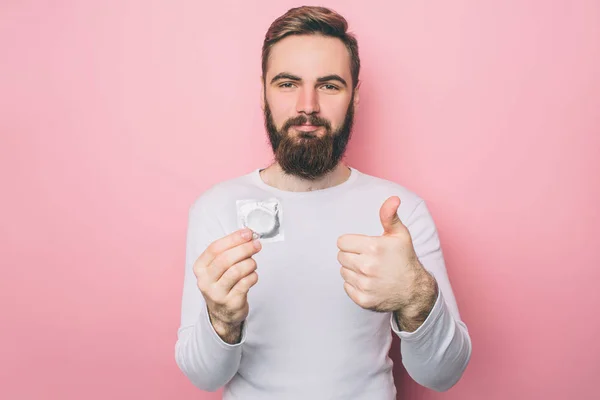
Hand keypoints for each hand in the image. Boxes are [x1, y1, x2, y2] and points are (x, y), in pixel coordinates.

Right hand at [193, 228, 261, 341]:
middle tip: (256, 245)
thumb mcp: (218, 267)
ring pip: (236, 271)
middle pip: (225, 259)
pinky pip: (245, 284)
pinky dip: (253, 276)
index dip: (233, 239)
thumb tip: (247, 235)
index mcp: (200, 268)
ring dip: (250, 263)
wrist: (222, 313)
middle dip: (244, 249)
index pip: (214, 248)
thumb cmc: (223, 283)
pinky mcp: (230, 303)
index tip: (247, 233)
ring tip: (253, 263)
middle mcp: (205, 281)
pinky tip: (253, 275)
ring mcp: (217, 294)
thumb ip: (230, 250)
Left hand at [337, 196, 434, 313]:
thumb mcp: (400, 234)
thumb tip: (393, 198)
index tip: (363, 246)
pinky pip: (346, 287)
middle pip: (340, 256)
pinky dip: (354, 285)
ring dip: (352, 270)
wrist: (414, 290)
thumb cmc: (404, 258)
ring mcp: (365, 285)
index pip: (341, 242)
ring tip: (369, 270)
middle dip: (352, 255)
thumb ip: (390, 216)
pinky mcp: (363, 300)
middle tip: (367, 258)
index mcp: (373, 248)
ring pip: (343, 271)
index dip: (351, 243)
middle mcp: (367, 267)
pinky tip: (369, 282)